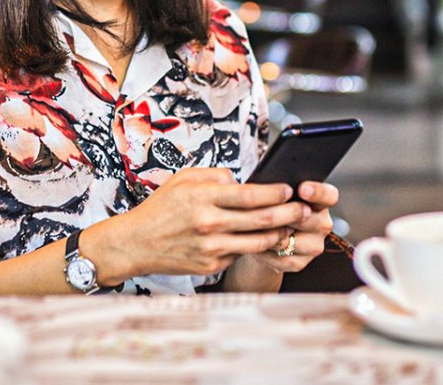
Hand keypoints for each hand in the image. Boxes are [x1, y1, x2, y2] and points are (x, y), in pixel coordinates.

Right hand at [103, 167, 310, 281]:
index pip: (250, 195)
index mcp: (203, 197)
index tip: (290, 189)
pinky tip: (266, 239)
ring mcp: (211, 247)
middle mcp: (209, 223)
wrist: (136, 243)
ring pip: (258, 242)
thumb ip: (216, 176)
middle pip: (261, 219)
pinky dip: (256, 247)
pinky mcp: (211, 266)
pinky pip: (241, 254)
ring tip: (292, 226)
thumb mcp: (183, 179)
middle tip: (305, 209)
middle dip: (289, 214)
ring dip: (280, 234)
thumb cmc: (161, 207)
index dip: (275, 193)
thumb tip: (244, 181)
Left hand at [246, 180, 338, 273]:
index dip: (318, 192)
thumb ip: (270, 184)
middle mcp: (322, 223)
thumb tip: (245, 176)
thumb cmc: (268, 205)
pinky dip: (266, 252)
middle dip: (289, 217)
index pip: (329, 195)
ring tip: (254, 228)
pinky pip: (282, 259)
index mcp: (320, 201)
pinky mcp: (300, 263)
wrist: (262, 236)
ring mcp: (314, 245)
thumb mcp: (271, 192)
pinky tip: (254, 243)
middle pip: (311, 221)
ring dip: (273, 235)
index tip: (302, 188)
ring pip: (294, 241)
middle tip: (269, 212)